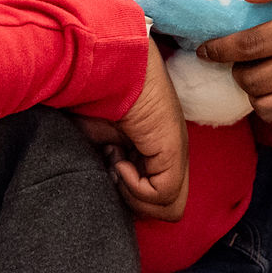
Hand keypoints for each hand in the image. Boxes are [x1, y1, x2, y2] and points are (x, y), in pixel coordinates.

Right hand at [73, 45, 188, 221]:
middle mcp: (171, 153)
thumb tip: (110, 184)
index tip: (106, 165)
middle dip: (133, 200)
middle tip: (112, 168)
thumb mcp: (100, 138)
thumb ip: (110, 163)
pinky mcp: (174, 152)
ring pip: (170, 208)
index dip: (128, 193)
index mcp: (156, 148)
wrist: (105, 65)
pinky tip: (119, 159)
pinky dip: (135, 187)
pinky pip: (163, 194)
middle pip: (166, 206)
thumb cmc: (95, 94)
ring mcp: (176, 153)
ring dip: (134, 196)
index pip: (155, 195)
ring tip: (116, 162)